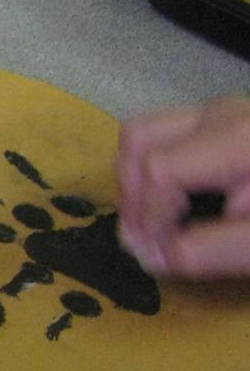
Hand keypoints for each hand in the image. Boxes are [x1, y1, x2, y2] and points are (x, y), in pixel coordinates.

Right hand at [117, 95, 249, 277]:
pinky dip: (157, 171)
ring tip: (157, 224)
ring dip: (138, 181)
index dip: (145, 219)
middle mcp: (224, 112)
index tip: (156, 259)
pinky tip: (181, 205)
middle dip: (131, 198)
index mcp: (238, 138)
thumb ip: (209, 250)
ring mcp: (227, 112)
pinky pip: (170, 136)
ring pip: (148, 133)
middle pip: (140, 141)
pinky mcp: (231, 123)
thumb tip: (153, 256)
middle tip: (148, 244)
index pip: (157, 170)